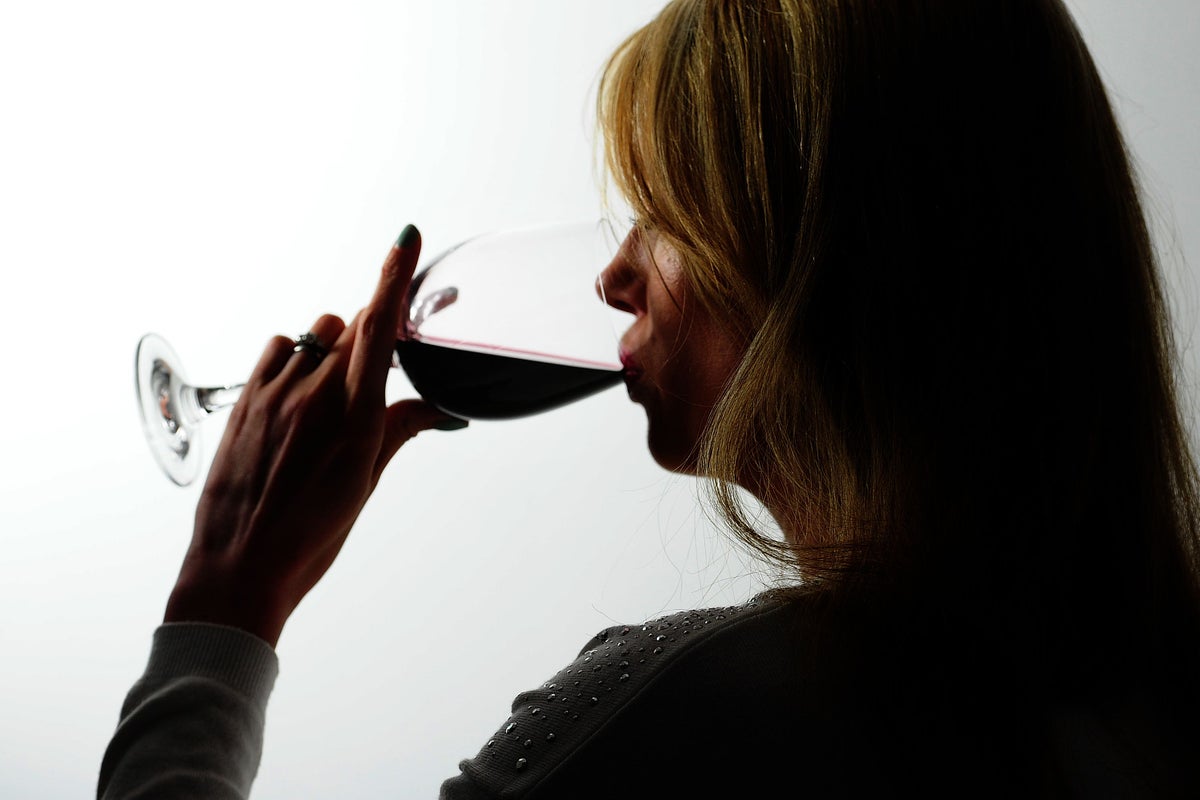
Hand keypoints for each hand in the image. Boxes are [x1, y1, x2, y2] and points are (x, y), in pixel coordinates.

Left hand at [164, 225, 462, 646]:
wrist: (241, 564)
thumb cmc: (310, 535)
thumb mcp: (365, 484)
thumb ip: (400, 431)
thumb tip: (440, 412)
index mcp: (356, 416)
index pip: (381, 326)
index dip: (394, 275)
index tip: (405, 237)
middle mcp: (315, 394)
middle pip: (354, 327)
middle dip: (374, 335)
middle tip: (378, 371)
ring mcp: (276, 392)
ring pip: (316, 335)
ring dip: (334, 346)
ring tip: (331, 391)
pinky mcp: (245, 399)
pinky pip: (277, 350)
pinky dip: (295, 358)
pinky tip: (297, 390)